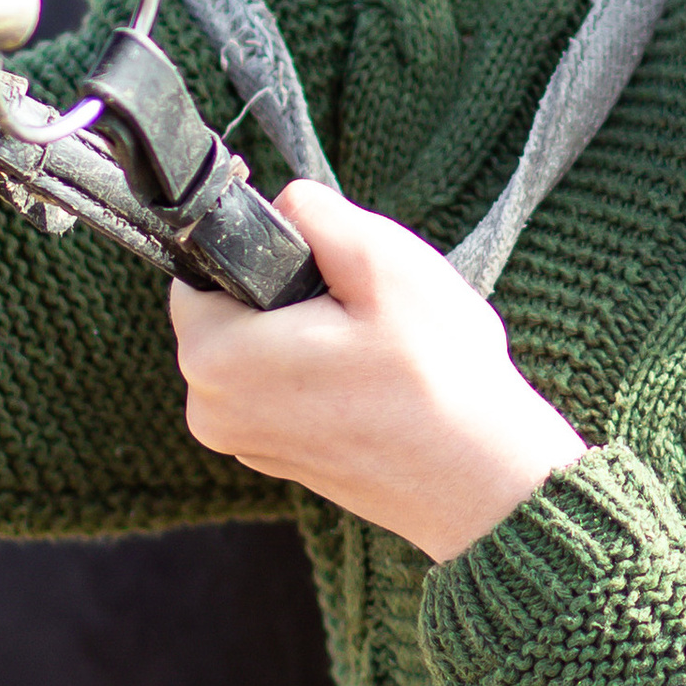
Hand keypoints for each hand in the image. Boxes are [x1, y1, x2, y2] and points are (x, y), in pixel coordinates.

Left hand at [170, 183, 585, 563]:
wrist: (483, 483)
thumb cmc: (438, 376)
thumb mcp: (383, 260)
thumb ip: (315, 212)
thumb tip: (281, 203)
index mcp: (216, 358)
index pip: (202, 266)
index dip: (261, 248)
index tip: (322, 265)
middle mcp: (209, 409)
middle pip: (227, 306)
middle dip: (284, 289)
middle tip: (359, 306)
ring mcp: (241, 441)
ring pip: (254, 343)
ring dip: (303, 330)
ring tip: (372, 346)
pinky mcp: (273, 458)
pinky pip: (275, 384)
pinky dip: (313, 371)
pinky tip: (370, 380)